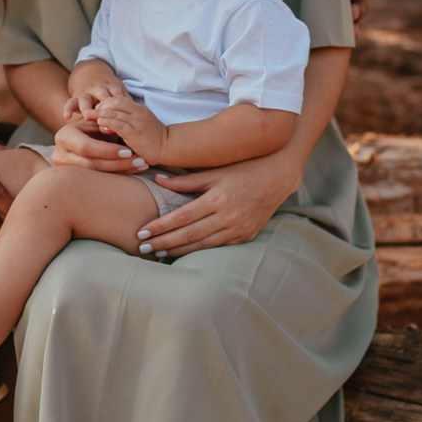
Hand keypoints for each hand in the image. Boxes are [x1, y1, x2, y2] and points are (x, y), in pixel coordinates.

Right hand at [52, 120, 147, 173]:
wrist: (81, 138)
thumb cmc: (91, 127)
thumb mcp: (95, 123)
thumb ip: (104, 125)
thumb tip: (117, 128)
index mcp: (64, 137)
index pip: (86, 147)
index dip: (108, 150)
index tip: (129, 151)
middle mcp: (60, 155)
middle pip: (91, 164)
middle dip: (118, 163)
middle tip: (140, 161)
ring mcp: (66, 170)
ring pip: (96, 175)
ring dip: (122, 170)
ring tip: (141, 165)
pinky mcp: (75, 179)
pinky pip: (99, 181)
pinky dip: (119, 175)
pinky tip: (134, 171)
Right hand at [63, 76, 126, 120]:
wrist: (90, 75)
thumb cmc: (110, 91)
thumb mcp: (119, 92)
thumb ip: (126, 101)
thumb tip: (137, 112)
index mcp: (112, 87)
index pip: (117, 93)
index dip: (119, 101)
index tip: (124, 112)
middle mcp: (98, 89)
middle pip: (101, 94)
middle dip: (103, 102)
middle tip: (106, 114)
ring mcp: (86, 93)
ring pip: (85, 98)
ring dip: (86, 105)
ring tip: (87, 115)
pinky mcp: (75, 98)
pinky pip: (70, 102)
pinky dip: (68, 109)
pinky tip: (66, 117)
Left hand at [90, 93, 166, 164]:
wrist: (168, 147)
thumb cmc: (152, 138)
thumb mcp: (140, 124)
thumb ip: (128, 119)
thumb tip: (109, 119)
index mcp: (139, 109)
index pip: (119, 99)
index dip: (106, 102)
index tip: (96, 108)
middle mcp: (138, 113)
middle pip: (115, 103)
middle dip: (100, 106)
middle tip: (89, 112)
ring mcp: (137, 122)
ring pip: (115, 113)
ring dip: (100, 114)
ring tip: (89, 116)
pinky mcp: (135, 133)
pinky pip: (118, 125)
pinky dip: (108, 123)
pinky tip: (100, 124)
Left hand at [137, 153, 301, 258]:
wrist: (279, 176)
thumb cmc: (244, 168)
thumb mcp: (215, 170)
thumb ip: (186, 180)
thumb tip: (157, 180)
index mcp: (219, 198)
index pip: (182, 217)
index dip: (161, 226)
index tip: (142, 232)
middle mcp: (229, 217)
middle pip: (189, 235)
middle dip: (164, 243)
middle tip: (143, 248)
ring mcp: (239, 229)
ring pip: (203, 245)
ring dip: (178, 251)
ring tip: (158, 253)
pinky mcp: (246, 236)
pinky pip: (218, 247)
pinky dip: (199, 251)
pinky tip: (184, 252)